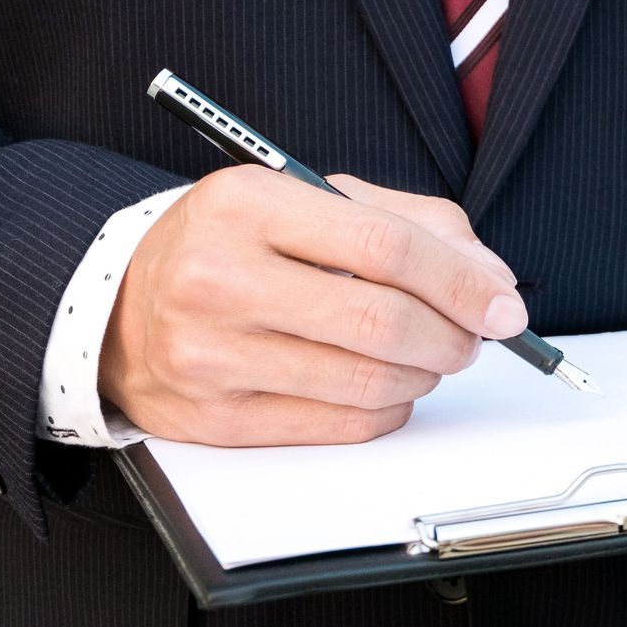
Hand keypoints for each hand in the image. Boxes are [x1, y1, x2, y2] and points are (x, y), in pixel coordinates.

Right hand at [101, 167, 529, 445]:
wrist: (122, 302)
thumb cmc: (236, 244)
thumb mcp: (312, 199)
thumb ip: (412, 223)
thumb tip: (492, 280)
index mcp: (247, 206)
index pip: (387, 248)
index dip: (463, 282)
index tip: (504, 305)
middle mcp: (219, 279)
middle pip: (383, 323)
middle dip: (455, 337)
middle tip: (474, 337)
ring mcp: (211, 356)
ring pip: (368, 383)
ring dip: (425, 374)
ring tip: (429, 355)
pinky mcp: (214, 419)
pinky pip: (340, 426)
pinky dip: (388, 410)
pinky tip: (386, 385)